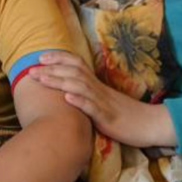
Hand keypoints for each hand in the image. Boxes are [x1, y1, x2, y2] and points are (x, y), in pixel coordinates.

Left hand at [30, 51, 176, 147]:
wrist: (150, 124)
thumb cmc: (125, 114)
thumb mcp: (104, 101)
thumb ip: (88, 94)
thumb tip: (67, 91)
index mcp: (97, 84)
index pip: (77, 64)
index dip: (59, 58)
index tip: (40, 57)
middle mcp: (98, 89)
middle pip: (73, 72)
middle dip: (51, 69)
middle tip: (31, 69)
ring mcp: (103, 102)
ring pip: (80, 86)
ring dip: (59, 81)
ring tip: (42, 79)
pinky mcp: (108, 118)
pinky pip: (93, 108)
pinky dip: (80, 101)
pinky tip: (67, 98)